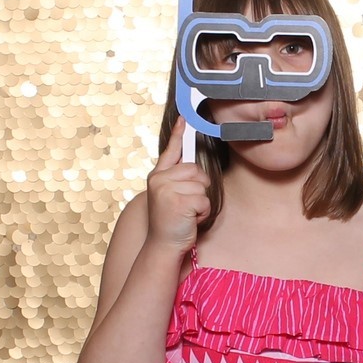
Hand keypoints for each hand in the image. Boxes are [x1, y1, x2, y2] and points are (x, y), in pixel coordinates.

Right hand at [144, 118, 210, 251]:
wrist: (163, 245)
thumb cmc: (172, 222)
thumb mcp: (171, 196)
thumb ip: (178, 180)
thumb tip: (195, 167)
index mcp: (158, 176)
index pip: (171, 150)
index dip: (179, 133)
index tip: (185, 117)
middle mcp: (159, 180)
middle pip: (196, 170)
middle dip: (199, 188)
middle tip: (187, 206)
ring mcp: (166, 190)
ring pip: (202, 186)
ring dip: (201, 203)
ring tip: (188, 214)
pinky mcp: (178, 201)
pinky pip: (204, 200)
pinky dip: (203, 212)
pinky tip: (191, 220)